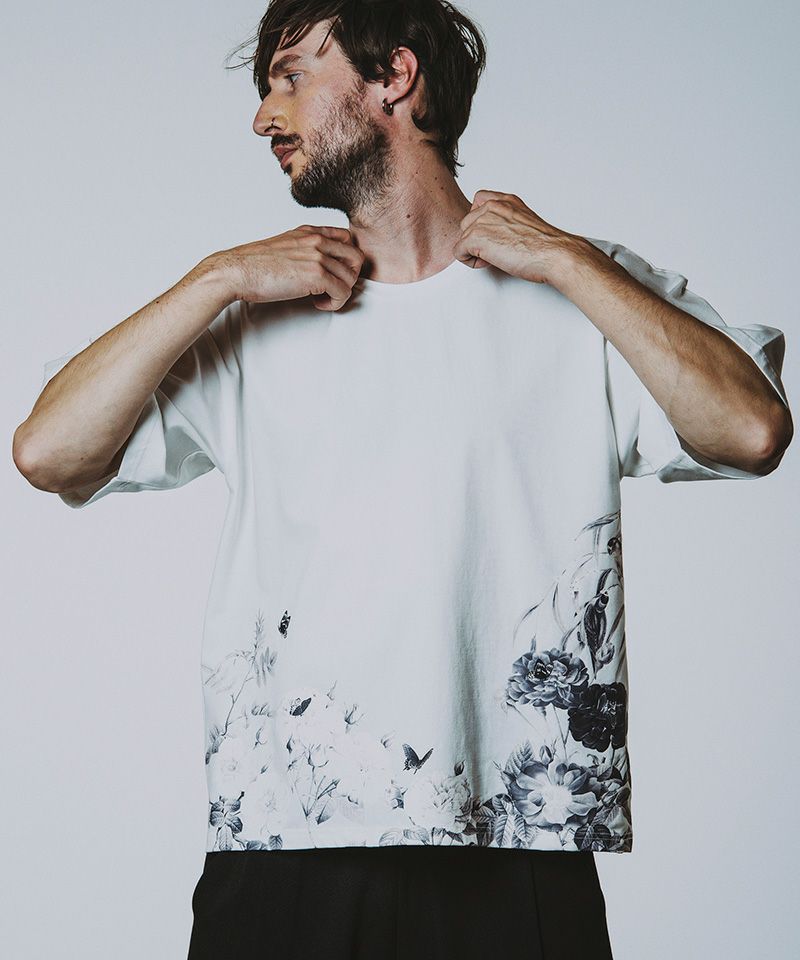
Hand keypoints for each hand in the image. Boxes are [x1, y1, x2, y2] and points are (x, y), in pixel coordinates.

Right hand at [209, 225, 365, 310]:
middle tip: (332, 288)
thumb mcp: (285, 245)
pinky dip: (334, 303)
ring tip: (321, 298)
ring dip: (339, 293)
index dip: (346, 259)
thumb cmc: (255, 264)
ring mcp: (318, 256)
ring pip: (351, 278)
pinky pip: (343, 293)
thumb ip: (304, 248)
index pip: (347, 239)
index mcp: (310, 231)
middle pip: (357, 258)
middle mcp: (317, 240)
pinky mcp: (317, 275)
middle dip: (349, 277)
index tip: (333, 273)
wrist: (237, 271)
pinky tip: (317, 303)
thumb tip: (318, 264)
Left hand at [453, 190, 582, 284]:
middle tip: (498, 250)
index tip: (495, 236)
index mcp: (506, 201)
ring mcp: (483, 220)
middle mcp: (493, 206)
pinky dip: (471, 262)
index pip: (478, 203)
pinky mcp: (476, 237)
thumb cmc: (546, 247)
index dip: (481, 223)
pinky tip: (490, 263)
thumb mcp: (525, 223)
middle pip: (467, 223)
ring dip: (475, 251)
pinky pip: (458, 252)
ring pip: (462, 238)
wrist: (554, 254)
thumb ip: (507, 222)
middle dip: (477, 239)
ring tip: (497, 257)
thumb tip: (495, 235)